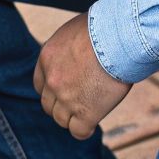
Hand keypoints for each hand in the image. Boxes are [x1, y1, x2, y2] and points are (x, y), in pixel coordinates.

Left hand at [34, 13, 130, 139]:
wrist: (118, 37)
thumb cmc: (105, 27)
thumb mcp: (75, 31)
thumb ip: (69, 47)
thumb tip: (77, 52)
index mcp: (46, 58)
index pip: (40, 85)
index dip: (53, 91)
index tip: (66, 91)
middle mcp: (52, 80)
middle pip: (48, 105)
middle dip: (61, 106)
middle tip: (79, 102)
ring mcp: (67, 98)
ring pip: (61, 120)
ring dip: (73, 117)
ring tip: (89, 111)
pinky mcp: (85, 112)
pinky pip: (78, 131)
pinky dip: (85, 129)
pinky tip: (93, 123)